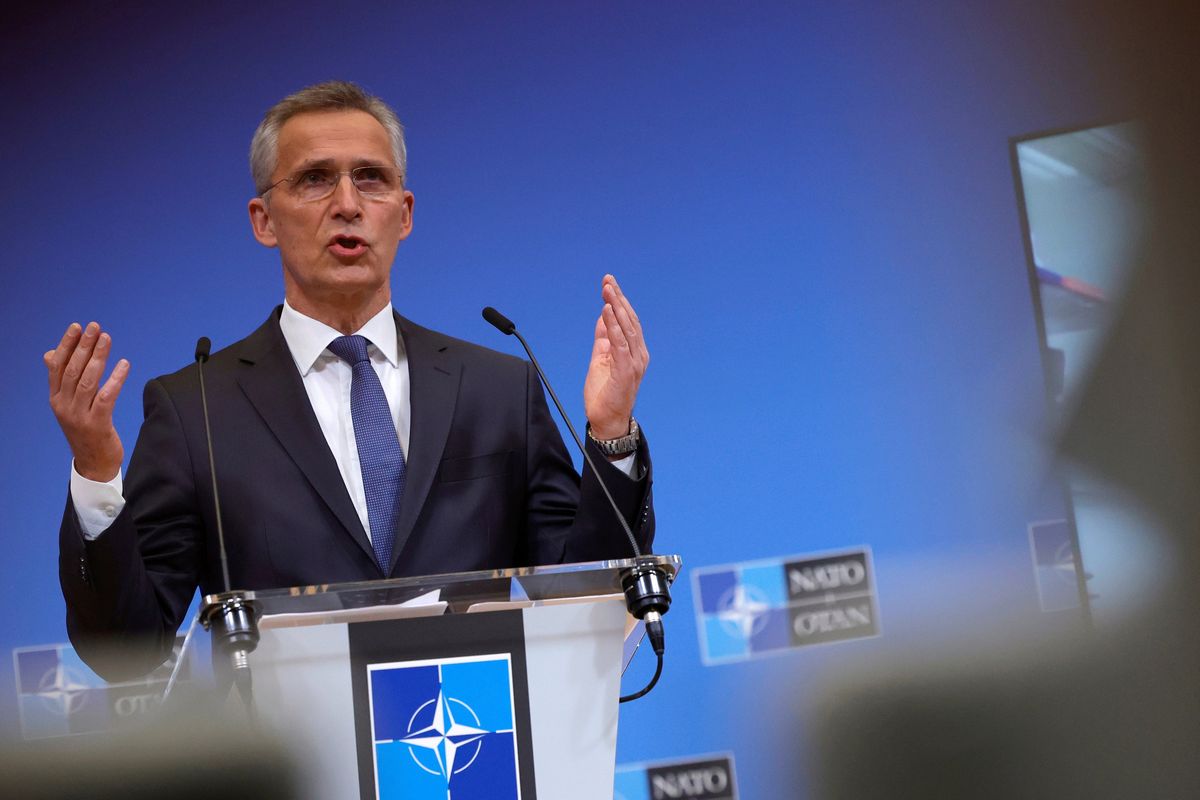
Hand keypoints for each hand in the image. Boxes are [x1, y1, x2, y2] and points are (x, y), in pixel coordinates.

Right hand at [45, 322, 129, 481]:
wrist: (93, 464)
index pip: (58, 366)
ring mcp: (79, 415)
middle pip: (73, 370)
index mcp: (56, 398)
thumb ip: (62, 380)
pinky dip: (115, 379)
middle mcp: (64, 405)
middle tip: (95, 327)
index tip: (77, 327)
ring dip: (98, 357)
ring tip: (107, 339)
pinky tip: (124, 364)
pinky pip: (106, 397)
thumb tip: (50, 353)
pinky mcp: (97, 424)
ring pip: (88, 381)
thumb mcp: (69, 405)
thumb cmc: (85, 430)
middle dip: (83, 346)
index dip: (67, 345)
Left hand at [583, 275, 648, 439]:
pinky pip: (620, 343)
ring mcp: (635, 362)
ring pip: (627, 328)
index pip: (628, 321)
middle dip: (618, 298)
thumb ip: (603, 339)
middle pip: (630, 320)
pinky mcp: (626, 370)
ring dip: (616, 306)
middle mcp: (639, 354)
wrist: (607, 421)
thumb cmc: (604, 393)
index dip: (619, 301)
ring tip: (607, 289)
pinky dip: (613, 325)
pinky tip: (607, 311)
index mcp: (634, 351)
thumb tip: (603, 317)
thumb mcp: (601, 359)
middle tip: (608, 280)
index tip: (608, 283)